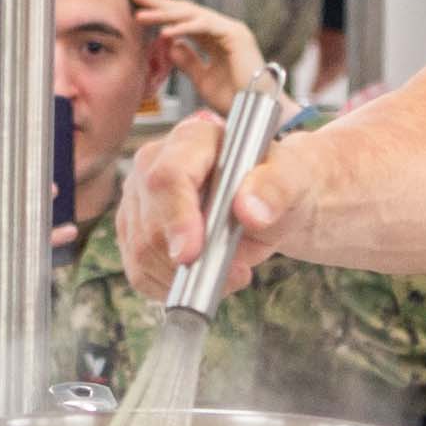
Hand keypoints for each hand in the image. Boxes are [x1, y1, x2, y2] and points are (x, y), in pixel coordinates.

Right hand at [120, 109, 327, 302]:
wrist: (269, 202)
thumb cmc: (278, 184)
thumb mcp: (293, 180)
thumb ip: (275, 189)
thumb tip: (249, 211)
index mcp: (193, 138)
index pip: (168, 177)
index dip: (177, 219)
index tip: (192, 254)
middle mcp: (154, 162)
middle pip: (150, 223)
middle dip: (191, 261)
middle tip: (238, 273)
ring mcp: (138, 197)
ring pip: (142, 253)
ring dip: (186, 278)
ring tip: (230, 272)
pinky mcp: (133, 229)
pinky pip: (139, 271)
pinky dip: (170, 287)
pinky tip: (204, 279)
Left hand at [128, 0, 267, 118]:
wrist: (256, 112)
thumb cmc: (234, 99)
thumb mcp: (202, 79)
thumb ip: (188, 61)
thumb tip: (171, 45)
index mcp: (216, 38)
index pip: (186, 19)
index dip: (164, 11)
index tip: (141, 5)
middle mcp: (224, 29)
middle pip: (186, 11)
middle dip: (159, 3)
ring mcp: (231, 30)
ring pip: (193, 16)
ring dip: (165, 14)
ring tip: (141, 15)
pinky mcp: (235, 35)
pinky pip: (205, 26)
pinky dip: (184, 29)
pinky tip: (165, 32)